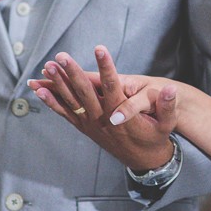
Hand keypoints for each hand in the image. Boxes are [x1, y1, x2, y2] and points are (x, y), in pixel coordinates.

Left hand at [29, 47, 176, 171]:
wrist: (144, 162)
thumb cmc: (156, 138)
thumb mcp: (166, 124)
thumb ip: (167, 106)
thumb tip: (171, 88)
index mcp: (121, 114)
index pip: (112, 86)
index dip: (106, 67)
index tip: (100, 49)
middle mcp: (102, 119)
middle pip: (85, 92)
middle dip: (72, 73)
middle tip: (61, 56)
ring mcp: (91, 124)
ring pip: (71, 101)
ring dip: (58, 84)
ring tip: (47, 67)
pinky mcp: (85, 128)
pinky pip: (65, 113)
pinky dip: (52, 101)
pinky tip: (40, 90)